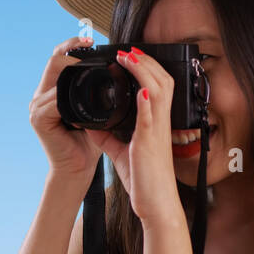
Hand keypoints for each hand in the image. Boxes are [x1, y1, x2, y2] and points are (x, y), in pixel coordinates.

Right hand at [29, 36, 104, 179]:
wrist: (79, 169)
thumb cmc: (90, 143)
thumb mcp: (97, 111)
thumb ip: (99, 93)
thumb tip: (116, 68)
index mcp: (55, 92)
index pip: (60, 60)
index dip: (73, 45)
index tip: (91, 39)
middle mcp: (42, 96)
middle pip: (54, 62)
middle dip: (71, 50)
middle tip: (89, 44)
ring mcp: (37, 106)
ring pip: (52, 76)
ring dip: (71, 68)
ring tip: (89, 64)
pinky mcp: (38, 119)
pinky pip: (52, 100)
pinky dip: (67, 95)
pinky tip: (81, 92)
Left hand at [84, 47, 182, 226]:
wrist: (156, 204)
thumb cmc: (144, 179)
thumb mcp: (120, 151)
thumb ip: (107, 135)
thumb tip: (89, 123)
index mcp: (155, 123)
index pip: (158, 86)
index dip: (146, 68)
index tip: (129, 56)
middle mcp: (160, 122)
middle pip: (163, 80)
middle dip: (146, 61)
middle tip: (129, 49)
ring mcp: (157, 131)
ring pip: (160, 90)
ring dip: (145, 71)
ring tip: (129, 57)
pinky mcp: (150, 143)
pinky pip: (152, 117)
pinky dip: (147, 101)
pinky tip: (141, 90)